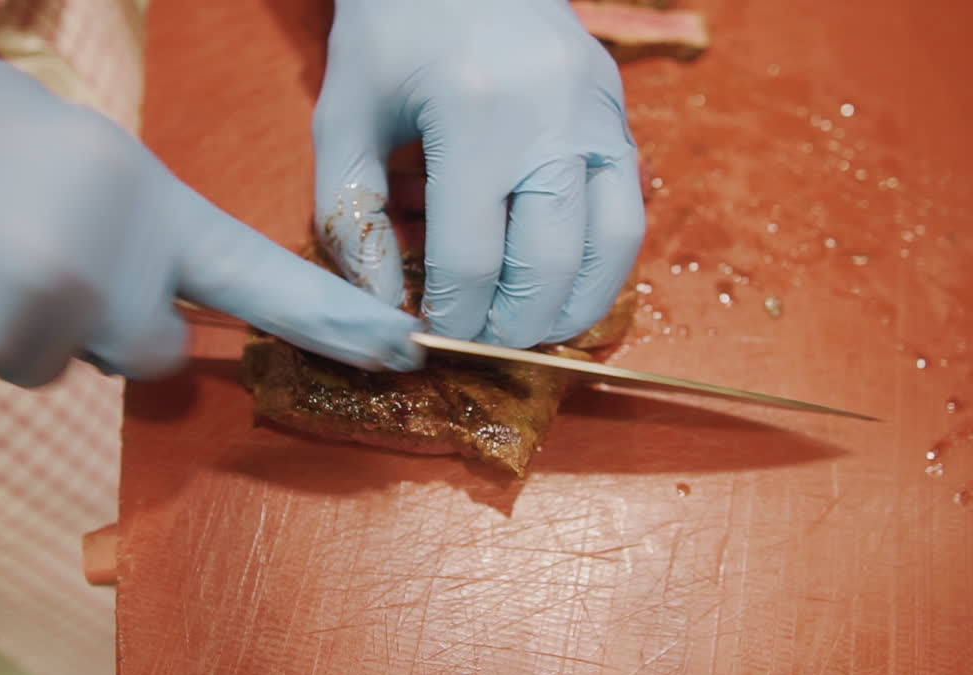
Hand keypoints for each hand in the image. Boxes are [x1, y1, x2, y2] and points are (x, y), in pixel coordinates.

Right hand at [0, 17, 422, 388]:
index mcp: (133, 193)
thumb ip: (121, 216)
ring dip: (20, 322)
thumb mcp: (52, 141)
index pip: (254, 274)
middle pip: (148, 348)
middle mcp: (98, 264)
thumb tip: (148, 283)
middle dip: (110, 324)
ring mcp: (27, 320)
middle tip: (32, 255)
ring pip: (56, 358)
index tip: (399, 350)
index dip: (330, 319)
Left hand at [313, 0, 645, 347]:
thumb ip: (351, 215)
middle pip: (549, 265)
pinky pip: (628, 208)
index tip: (431, 337)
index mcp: (476, 115)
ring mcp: (599, 113)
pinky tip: (564, 282)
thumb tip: (383, 306)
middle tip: (480, 344)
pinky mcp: (619, 112)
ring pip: (611, 247)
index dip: (452, 317)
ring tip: (531, 330)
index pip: (473, 258)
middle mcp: (553, 118)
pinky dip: (601, 261)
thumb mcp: (344, 114)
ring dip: (573, 306)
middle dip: (512, 325)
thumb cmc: (390, 26)